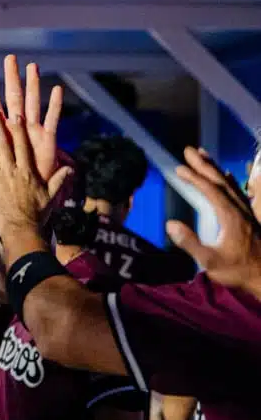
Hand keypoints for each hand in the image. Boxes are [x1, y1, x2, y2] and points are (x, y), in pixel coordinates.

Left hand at [0, 55, 62, 183]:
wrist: (20, 192)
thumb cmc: (0, 175)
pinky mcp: (47, 140)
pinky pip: (52, 120)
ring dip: (33, 84)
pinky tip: (57, 90)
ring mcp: (32, 130)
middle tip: (9, 57)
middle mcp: (16, 125)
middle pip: (13, 96)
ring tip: (32, 66)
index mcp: (0, 129)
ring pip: (32, 102)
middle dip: (11, 77)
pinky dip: (55, 105)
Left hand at [0, 110, 70, 236]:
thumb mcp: (49, 196)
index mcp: (27, 172)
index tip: (15, 116)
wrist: (20, 230)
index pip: (22, 146)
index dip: (18, 130)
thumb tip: (71, 169)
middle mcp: (12, 172)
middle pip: (3, 145)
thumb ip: (58, 180)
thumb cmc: (36, 214)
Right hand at [165, 146, 260, 294]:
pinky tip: (226, 175)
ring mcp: (246, 213)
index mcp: (230, 217)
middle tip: (188, 149)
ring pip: (230, 184)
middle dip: (204, 164)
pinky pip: (239, 192)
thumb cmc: (237, 270)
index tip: (179, 168)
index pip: (211, 191)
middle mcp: (240, 210)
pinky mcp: (249, 218)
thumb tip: (170, 224)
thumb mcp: (210, 262)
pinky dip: (229, 180)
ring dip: (215, 168)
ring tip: (203, 155)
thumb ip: (190, 243)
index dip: (195, 178)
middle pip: (221, 181)